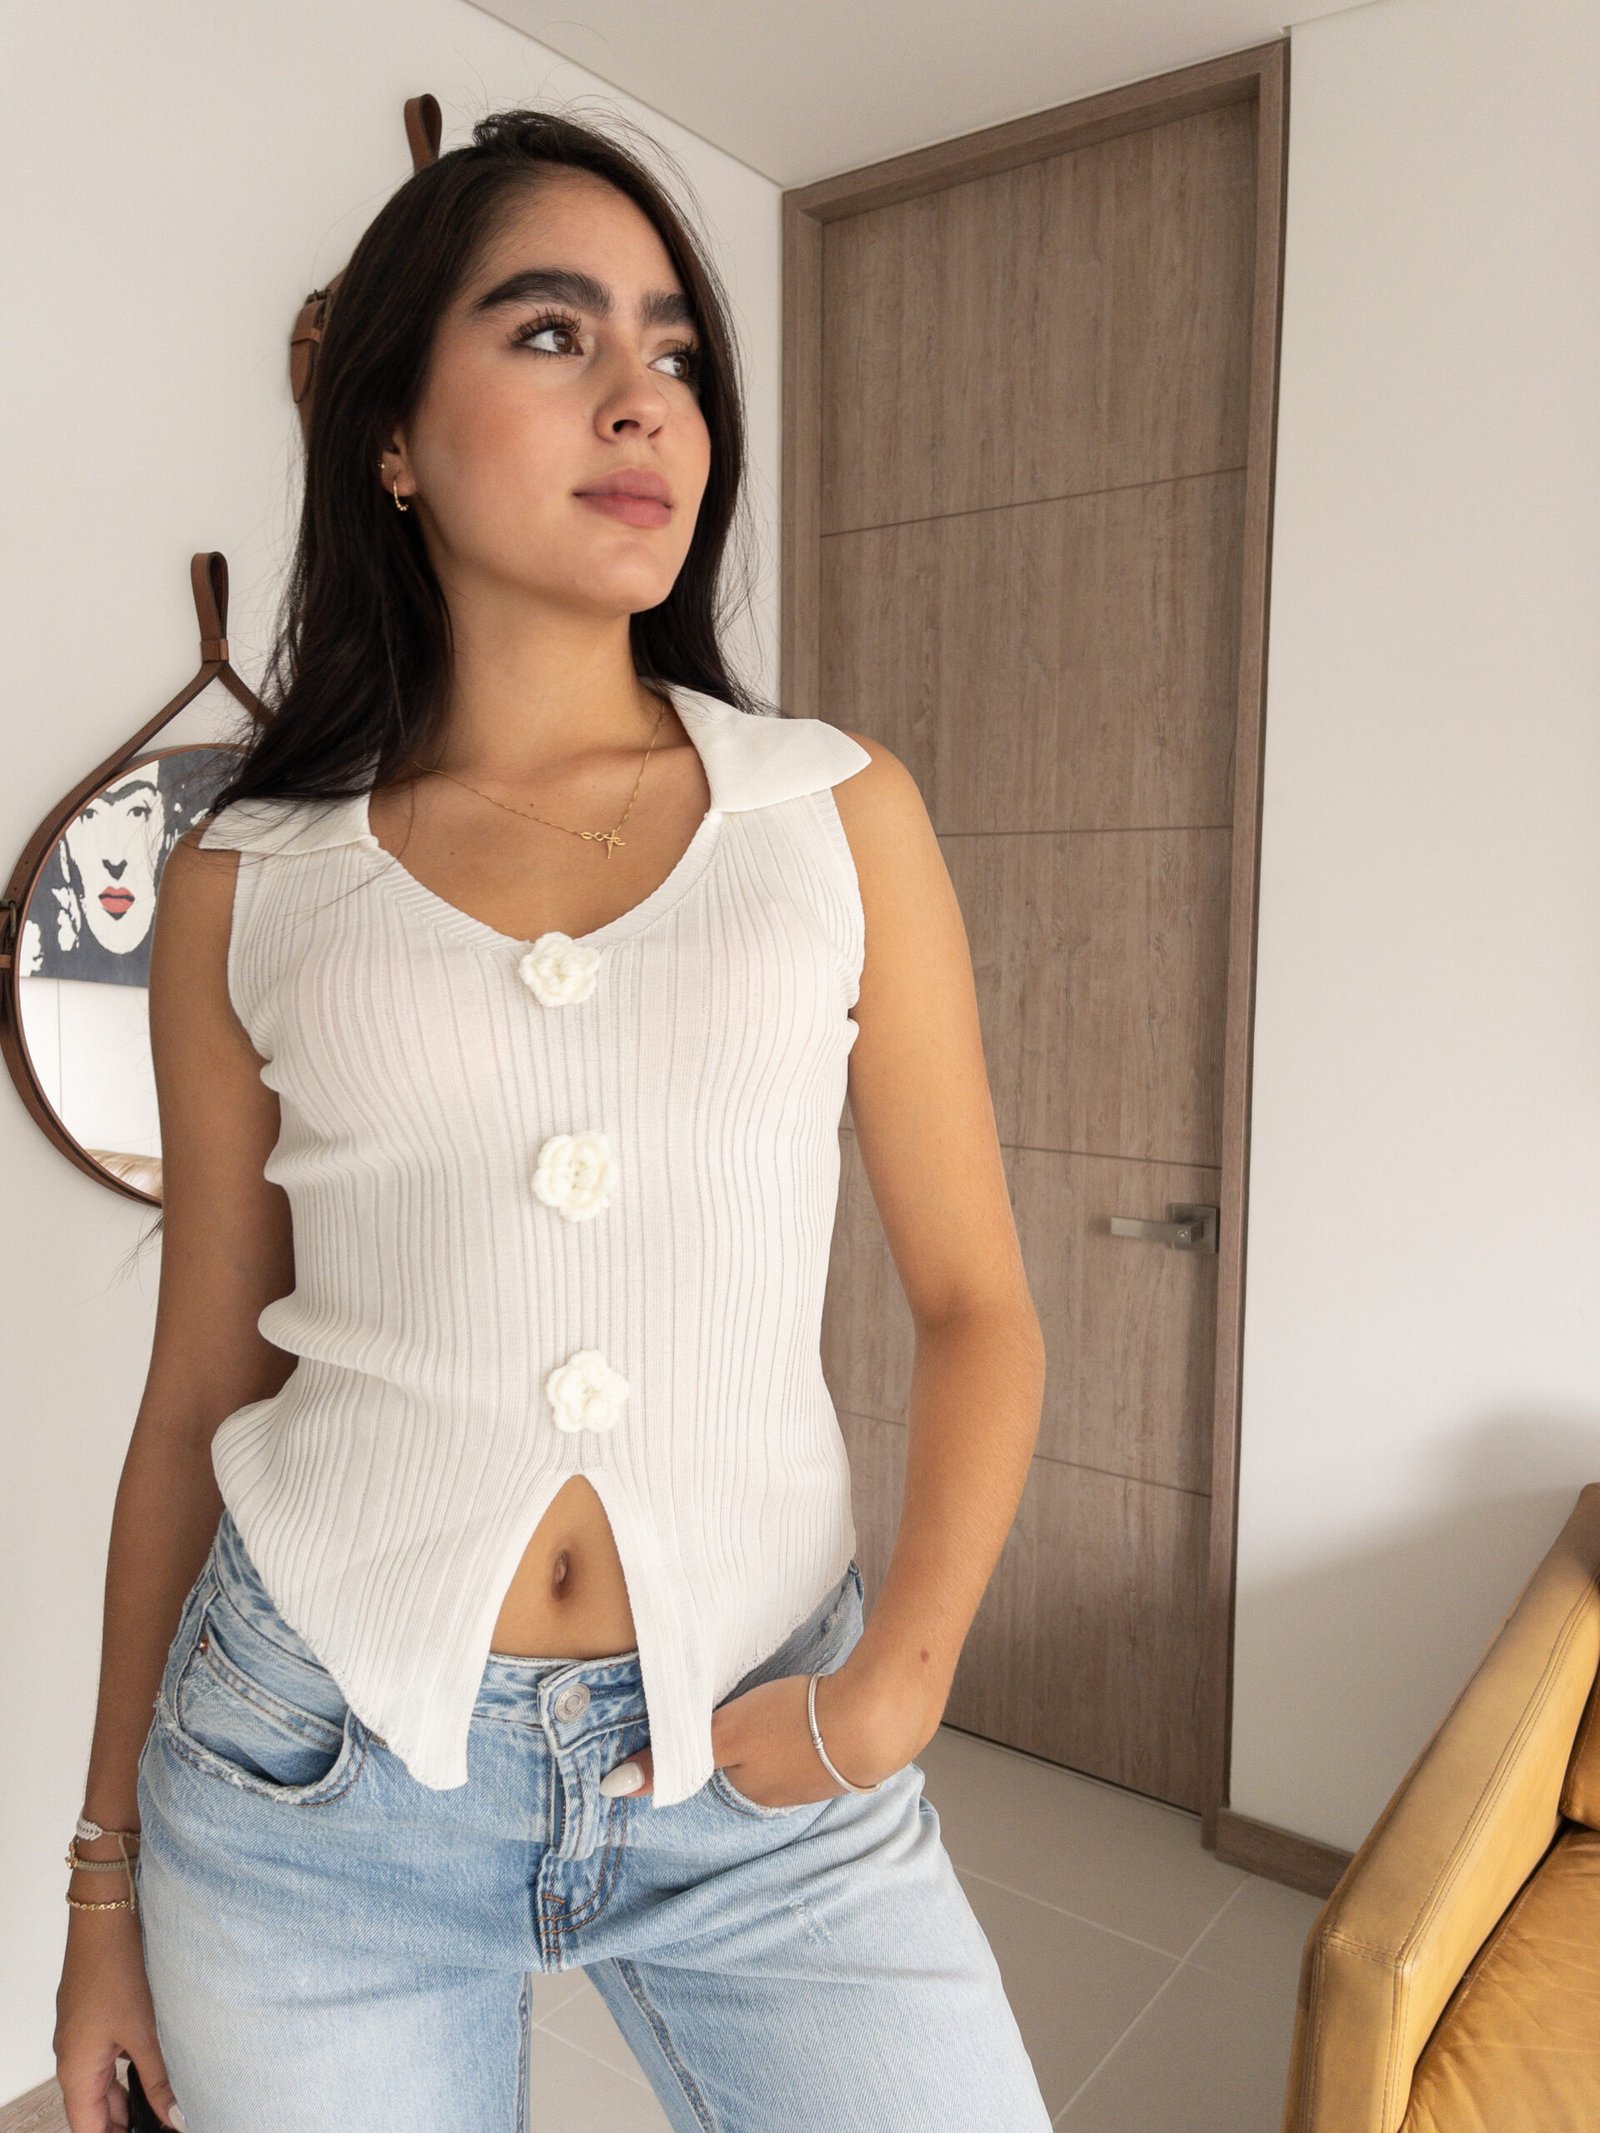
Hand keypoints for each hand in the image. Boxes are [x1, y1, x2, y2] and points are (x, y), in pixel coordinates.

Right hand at [55, 1909, 186, 2129]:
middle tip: (163, 2120)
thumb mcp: (146, 2031)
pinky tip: (157, 2066)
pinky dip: (128, 2068)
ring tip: (164, 2103)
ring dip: (128, 2095)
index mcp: (75, 2070)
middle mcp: (72, 2057)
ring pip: (102, 2082)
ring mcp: (81, 2036)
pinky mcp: (94, 2017)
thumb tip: (175, 2117)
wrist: (106, 1916)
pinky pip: (106, 2056)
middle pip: (95, 2108)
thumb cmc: (117, 1969)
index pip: (88, 2128)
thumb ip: (160, 2079)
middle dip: (125, 2120)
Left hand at [599, 1655, 937, 1807]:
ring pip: (787, 1752)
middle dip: (749, 1740)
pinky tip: (816, 1706)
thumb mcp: (726, 1735)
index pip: (718, 1770)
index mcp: (751, 1794)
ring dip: (783, 1731)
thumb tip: (613, 1787)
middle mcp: (785, 1795)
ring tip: (781, 1703)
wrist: (875, 1716)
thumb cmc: (796, 1725)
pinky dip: (813, 1725)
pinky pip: (820, 1741)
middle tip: (750, 1704)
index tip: (715, 1719)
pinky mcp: (850, 1752)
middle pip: (753, 1764)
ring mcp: (821, 1777)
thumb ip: (674, 1756)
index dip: (713, 1743)